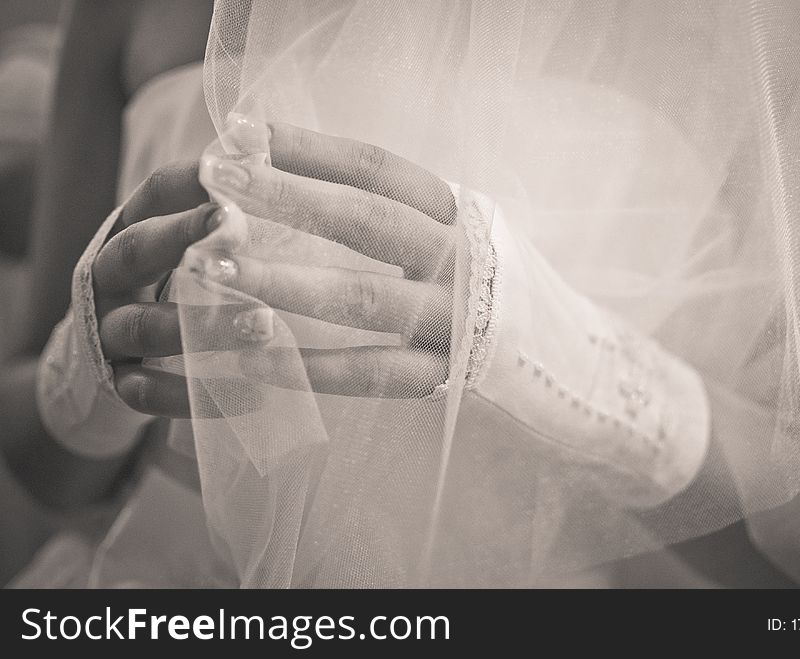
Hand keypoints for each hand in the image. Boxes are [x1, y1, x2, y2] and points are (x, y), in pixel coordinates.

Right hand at [92, 161, 271, 416]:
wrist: (108, 358)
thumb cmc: (172, 285)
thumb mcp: (189, 244)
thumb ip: (224, 216)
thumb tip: (281, 165)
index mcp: (136, 227)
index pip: (158, 191)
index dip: (194, 180)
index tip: (244, 170)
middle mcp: (112, 272)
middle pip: (138, 249)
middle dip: (184, 239)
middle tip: (239, 232)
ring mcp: (107, 328)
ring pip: (143, 326)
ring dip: (201, 326)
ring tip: (265, 325)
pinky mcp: (115, 382)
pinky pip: (147, 393)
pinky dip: (196, 395)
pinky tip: (252, 397)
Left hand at [201, 122, 458, 398]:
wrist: (555, 353)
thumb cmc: (480, 282)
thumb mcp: (449, 232)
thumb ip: (388, 210)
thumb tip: (284, 170)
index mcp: (456, 213)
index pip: (376, 167)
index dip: (307, 148)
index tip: (239, 132)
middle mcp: (459, 259)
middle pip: (366, 219)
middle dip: (286, 196)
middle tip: (215, 180)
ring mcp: (454, 320)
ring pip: (362, 297)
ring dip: (282, 280)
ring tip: (215, 267)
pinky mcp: (443, 378)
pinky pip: (368, 373)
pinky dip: (306, 366)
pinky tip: (247, 357)